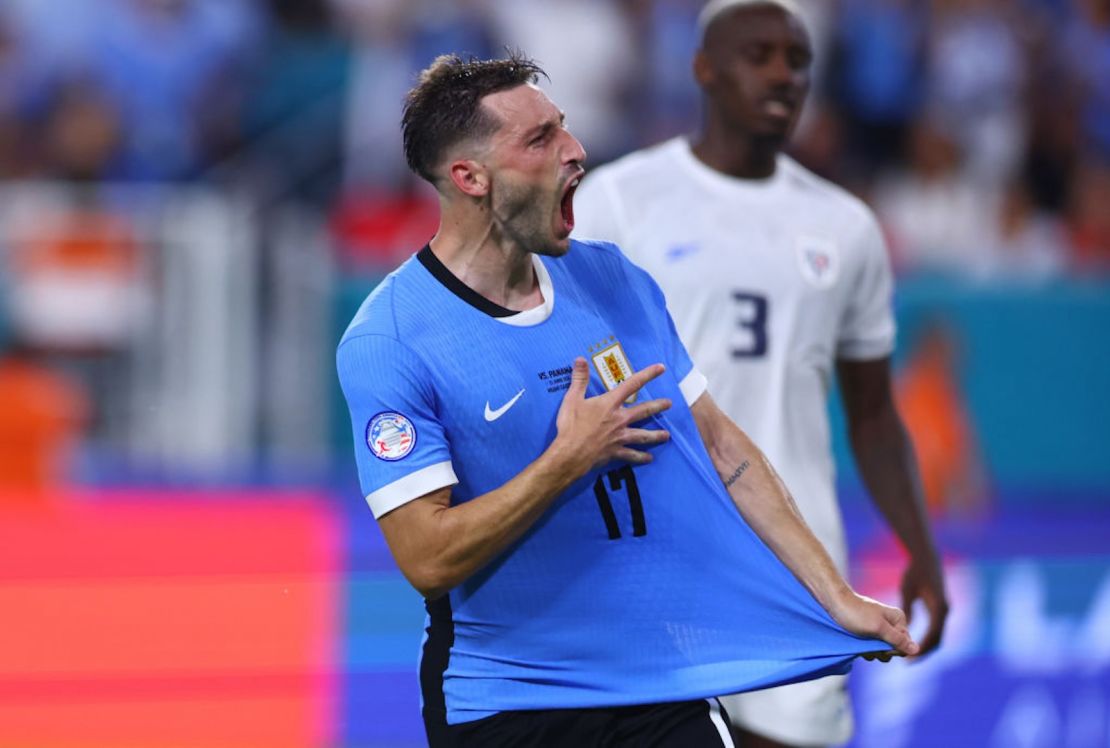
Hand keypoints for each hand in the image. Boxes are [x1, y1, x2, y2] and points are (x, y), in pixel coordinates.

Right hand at [553, 357, 671, 473]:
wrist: (570, 453)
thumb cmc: (571, 426)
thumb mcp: (572, 399)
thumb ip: (579, 379)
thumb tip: (580, 359)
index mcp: (610, 404)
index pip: (632, 385)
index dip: (647, 375)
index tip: (661, 368)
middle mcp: (619, 419)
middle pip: (644, 411)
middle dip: (658, 406)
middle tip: (669, 404)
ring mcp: (620, 437)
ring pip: (643, 435)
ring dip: (656, 435)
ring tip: (666, 435)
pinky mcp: (616, 452)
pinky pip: (632, 455)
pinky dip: (641, 457)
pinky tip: (650, 458)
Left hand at [829, 589, 919, 660]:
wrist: (833, 603)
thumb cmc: (855, 614)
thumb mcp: (878, 628)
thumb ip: (897, 640)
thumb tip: (917, 650)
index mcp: (899, 620)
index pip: (905, 645)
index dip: (893, 649)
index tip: (879, 643)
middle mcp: (892, 625)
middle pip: (894, 650)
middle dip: (881, 651)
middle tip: (868, 642)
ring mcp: (879, 630)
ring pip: (882, 651)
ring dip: (871, 651)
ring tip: (860, 642)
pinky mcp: (868, 634)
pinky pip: (872, 649)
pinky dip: (865, 649)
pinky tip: (856, 643)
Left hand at [901, 555, 948, 657]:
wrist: (927, 559)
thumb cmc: (915, 573)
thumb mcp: (908, 591)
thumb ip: (907, 609)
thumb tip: (905, 630)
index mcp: (938, 608)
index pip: (933, 635)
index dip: (922, 648)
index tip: (909, 658)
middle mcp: (944, 611)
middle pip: (937, 639)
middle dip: (924, 652)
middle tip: (908, 661)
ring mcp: (944, 610)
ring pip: (937, 635)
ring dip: (926, 646)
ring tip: (910, 655)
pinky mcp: (940, 608)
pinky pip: (936, 628)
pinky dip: (927, 637)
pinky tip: (914, 641)